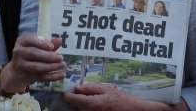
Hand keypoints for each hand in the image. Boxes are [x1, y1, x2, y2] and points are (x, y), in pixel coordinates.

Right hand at [0, 34, 64, 92]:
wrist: (16, 72)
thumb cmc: (29, 54)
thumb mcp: (36, 46)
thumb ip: (47, 43)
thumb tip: (59, 40)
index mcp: (22, 42)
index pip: (29, 40)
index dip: (41, 43)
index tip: (52, 46)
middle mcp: (19, 53)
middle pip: (34, 53)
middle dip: (49, 56)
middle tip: (60, 57)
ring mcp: (22, 66)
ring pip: (37, 67)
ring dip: (52, 66)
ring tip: (62, 64)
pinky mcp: (28, 77)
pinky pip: (41, 77)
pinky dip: (53, 77)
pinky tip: (62, 75)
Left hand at [64, 84, 188, 110]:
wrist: (130, 109)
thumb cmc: (118, 97)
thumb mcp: (105, 88)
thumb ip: (90, 88)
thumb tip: (76, 87)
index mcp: (92, 103)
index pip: (73, 99)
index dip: (68, 94)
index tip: (66, 90)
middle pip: (76, 104)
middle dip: (76, 97)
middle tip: (79, 90)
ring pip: (81, 109)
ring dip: (81, 102)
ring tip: (90, 95)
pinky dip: (86, 106)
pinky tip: (93, 101)